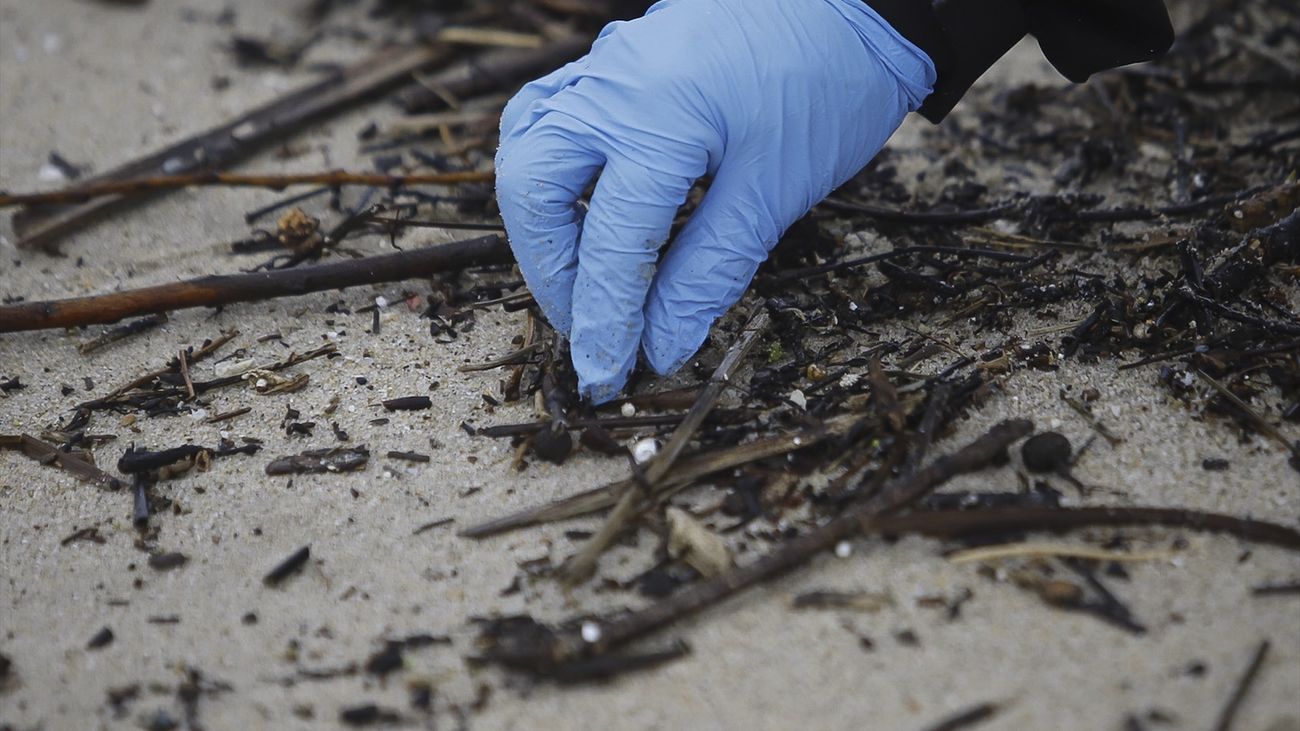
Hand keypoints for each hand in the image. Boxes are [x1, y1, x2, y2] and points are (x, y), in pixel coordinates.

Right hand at [495, 0, 933, 401]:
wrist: (856, 1)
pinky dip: (550, 173)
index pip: (609, 240)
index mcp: (659, 115)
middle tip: (591, 326)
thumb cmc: (831, 88)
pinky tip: (578, 211)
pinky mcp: (610, 62)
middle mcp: (612, 85)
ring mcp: (604, 65)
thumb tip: (659, 347)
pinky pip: (547, 117)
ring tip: (584, 279)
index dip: (603, 319)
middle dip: (552, 273)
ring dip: (543, 226)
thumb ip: (708, 272)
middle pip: (532, 191)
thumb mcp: (776, 192)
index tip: (605, 376)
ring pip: (527, 151)